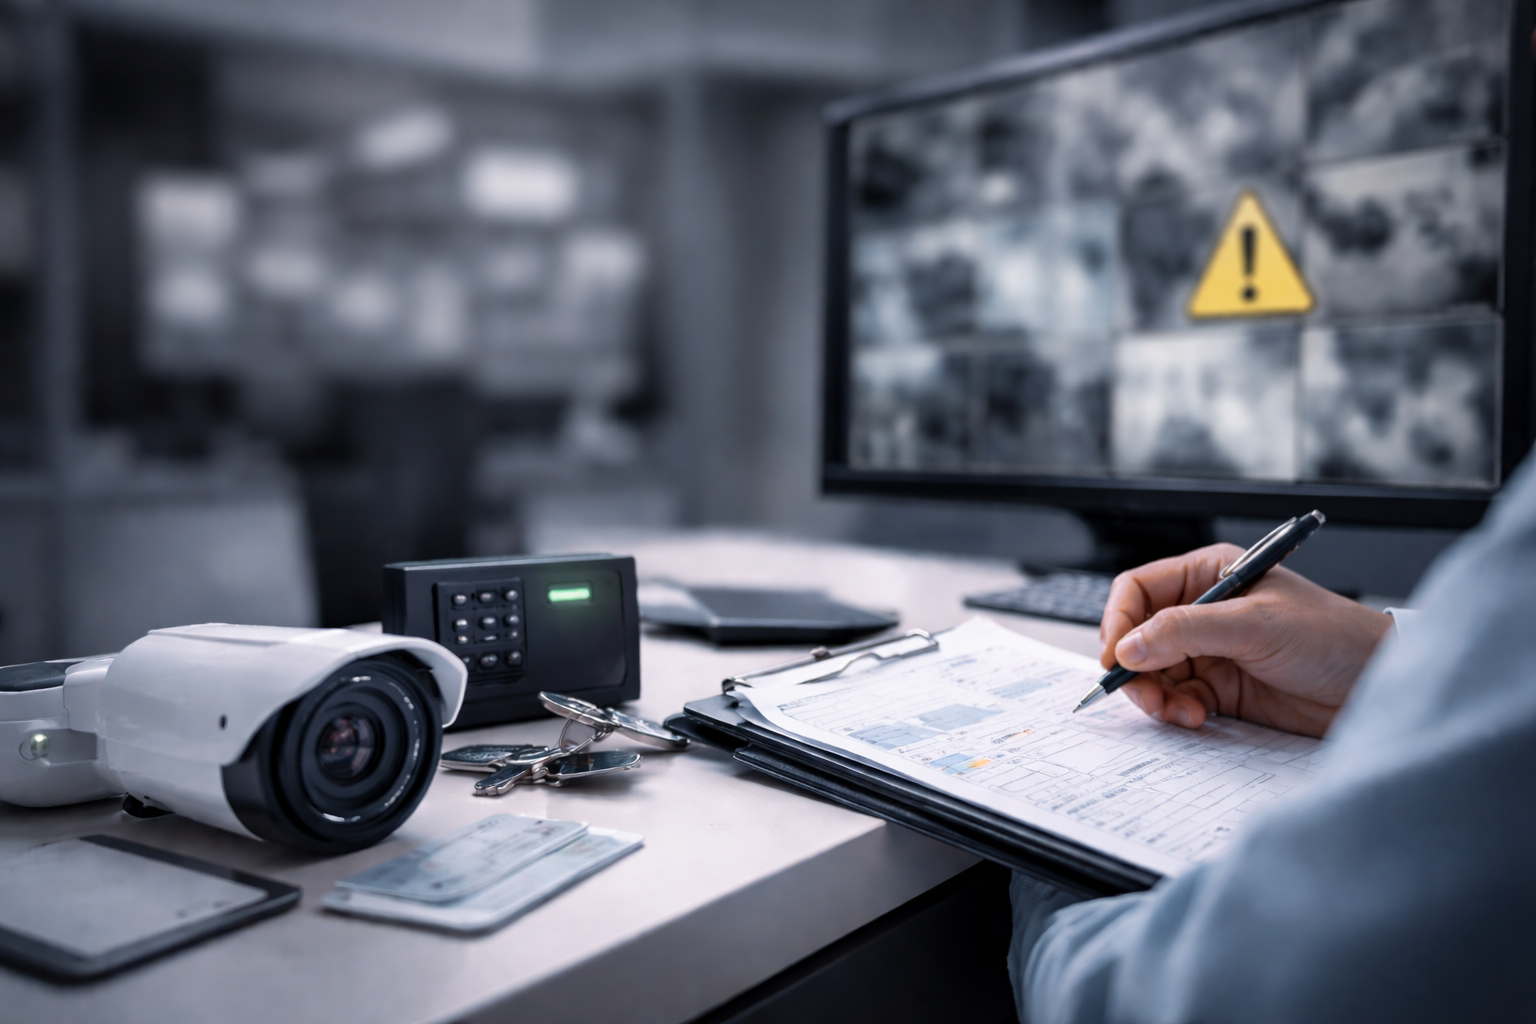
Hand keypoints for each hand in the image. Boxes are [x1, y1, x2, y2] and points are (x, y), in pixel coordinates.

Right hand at [1098, 544, 1392, 737]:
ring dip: (1156, 696)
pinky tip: (1196, 718)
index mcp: (1209, 574)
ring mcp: (1212, 652)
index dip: (1119, 622)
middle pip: (1139, 637)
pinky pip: (1179, 699)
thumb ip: (1185, 632)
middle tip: (1145, 697)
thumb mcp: (1255, 626)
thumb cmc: (1334, 637)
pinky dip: (1178, 712)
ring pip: (1154, 673)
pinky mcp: (1224, 689)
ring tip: (1177, 713)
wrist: (1379, 684)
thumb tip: (1128, 647)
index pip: (1139, 591)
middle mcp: (1205, 611)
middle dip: (1136, 668)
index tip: (1116, 657)